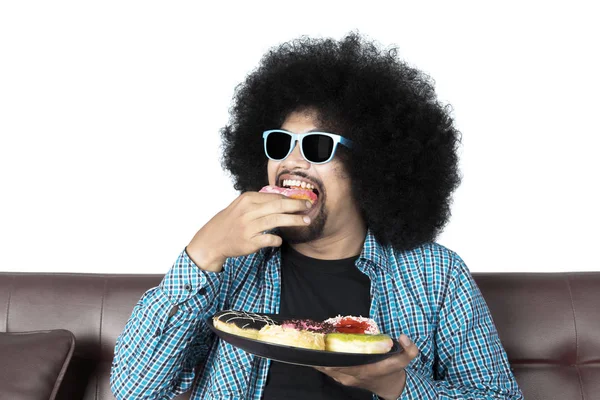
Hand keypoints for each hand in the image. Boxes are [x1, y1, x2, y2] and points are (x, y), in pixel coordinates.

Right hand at [186, 192, 311, 271]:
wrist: (213, 239)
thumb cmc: (231, 221)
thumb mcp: (242, 205)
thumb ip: (260, 201)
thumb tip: (284, 198)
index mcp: (247, 199)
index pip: (274, 196)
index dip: (291, 198)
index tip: (302, 199)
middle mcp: (248, 211)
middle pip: (278, 206)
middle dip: (296, 205)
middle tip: (309, 206)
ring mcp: (248, 227)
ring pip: (277, 221)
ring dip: (294, 220)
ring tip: (305, 221)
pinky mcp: (249, 242)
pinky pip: (270, 240)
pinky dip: (277, 240)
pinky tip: (280, 240)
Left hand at [314, 334, 418, 399]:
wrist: (389, 385)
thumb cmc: (392, 370)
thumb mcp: (405, 360)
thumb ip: (410, 350)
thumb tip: (404, 337)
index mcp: (363, 371)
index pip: (343, 364)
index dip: (330, 356)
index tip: (321, 343)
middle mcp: (350, 376)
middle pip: (329, 366)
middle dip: (319, 353)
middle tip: (311, 337)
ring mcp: (344, 378)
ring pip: (325, 368)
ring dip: (317, 357)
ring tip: (309, 341)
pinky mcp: (340, 377)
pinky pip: (326, 369)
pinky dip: (319, 361)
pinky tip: (313, 350)